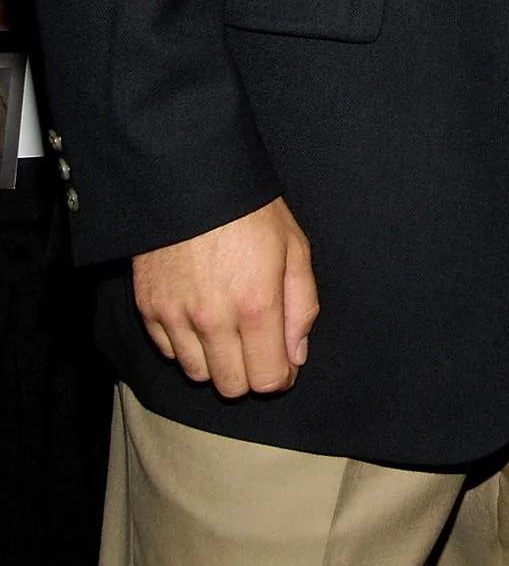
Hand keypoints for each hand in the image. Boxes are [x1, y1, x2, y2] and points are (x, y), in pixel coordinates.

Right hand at [132, 196, 318, 396]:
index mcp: (256, 304)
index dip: (281, 376)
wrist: (191, 178)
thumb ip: (301, 305)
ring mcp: (176, 316)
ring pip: (198, 375)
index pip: (268, 379)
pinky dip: (186, 344)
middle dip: (250, 373)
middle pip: (232, 386)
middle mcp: (213, 318)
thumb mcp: (294, 246)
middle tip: (256, 344)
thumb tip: (296, 355)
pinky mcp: (149, 309)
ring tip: (227, 329)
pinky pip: (169, 352)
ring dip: (216, 361)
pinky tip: (199, 317)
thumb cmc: (250, 210)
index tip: (283, 361)